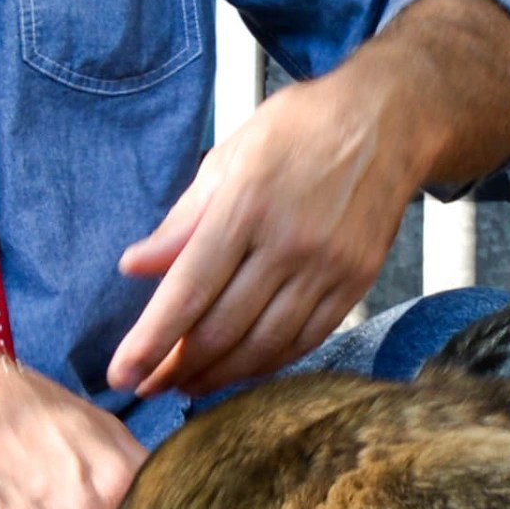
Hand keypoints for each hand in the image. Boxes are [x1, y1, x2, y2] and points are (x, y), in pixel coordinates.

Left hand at [106, 63, 418, 397]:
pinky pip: (306, 339)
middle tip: (148, 385)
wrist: (387, 122)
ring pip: (265, 344)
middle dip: (177, 367)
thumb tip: (134, 266)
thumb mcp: (229, 156)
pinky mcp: (356, 281)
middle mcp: (289, 242)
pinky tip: (243, 367)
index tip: (122, 373)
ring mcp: (328, 266)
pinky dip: (269, 362)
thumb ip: (183, 219)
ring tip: (189, 385)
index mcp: (247, 205)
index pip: (189, 290)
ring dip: (220, 374)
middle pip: (223, 327)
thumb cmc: (300, 130)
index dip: (151, 340)